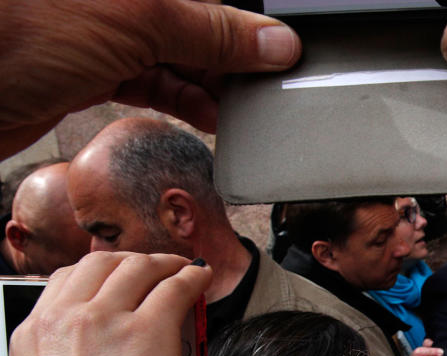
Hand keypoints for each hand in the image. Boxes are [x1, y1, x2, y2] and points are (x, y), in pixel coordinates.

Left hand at [0, 0, 300, 157]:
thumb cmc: (16, 31)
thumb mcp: (135, 19)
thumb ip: (208, 28)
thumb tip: (272, 40)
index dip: (249, 24)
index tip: (283, 55)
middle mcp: (120, 2)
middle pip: (196, 24)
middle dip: (233, 59)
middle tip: (265, 93)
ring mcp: (102, 34)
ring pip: (177, 58)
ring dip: (211, 87)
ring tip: (240, 112)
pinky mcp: (89, 72)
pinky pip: (152, 82)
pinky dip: (182, 101)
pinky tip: (206, 116)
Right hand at [0, 253, 211, 355]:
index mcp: (32, 335)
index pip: (67, 281)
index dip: (102, 273)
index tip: (120, 277)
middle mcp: (64, 318)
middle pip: (103, 265)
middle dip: (134, 262)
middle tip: (158, 268)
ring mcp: (106, 320)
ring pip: (140, 270)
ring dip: (166, 264)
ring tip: (183, 270)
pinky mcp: (149, 331)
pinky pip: (176, 288)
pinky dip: (191, 278)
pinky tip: (199, 280)